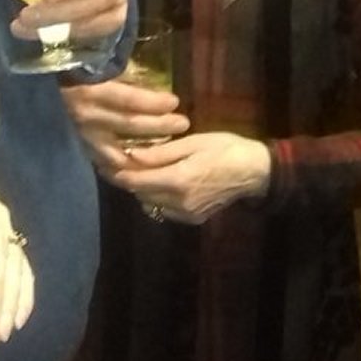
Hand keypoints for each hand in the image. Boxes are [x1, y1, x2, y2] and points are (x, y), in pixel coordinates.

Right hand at [61, 76, 188, 167]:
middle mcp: (85, 117)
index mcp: (90, 92)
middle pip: (129, 125)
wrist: (31, 89)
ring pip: (119, 151)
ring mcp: (81, 136)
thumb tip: (147, 70)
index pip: (128, 100)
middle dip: (159, 126)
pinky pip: (106, 162)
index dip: (153, 102)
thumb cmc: (68, 70)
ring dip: (146, 151)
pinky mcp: (78, 149)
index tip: (174, 101)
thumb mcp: (90, 64)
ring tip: (168, 147)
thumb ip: (116, 70)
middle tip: (183, 123)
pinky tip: (143, 163)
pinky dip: (126, 164)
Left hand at [103, 130, 270, 225]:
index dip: (117, 171)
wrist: (255, 172)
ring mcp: (186, 213)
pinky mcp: (193, 218)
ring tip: (140, 171)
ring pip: (150, 203)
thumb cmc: (226, 148)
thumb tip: (130, 155)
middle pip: (140, 193)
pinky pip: (164, 210)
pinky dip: (157, 198)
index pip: (136, 180)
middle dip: (128, 179)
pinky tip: (161, 182)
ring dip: (142, 189)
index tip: (104, 160)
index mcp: (178, 180)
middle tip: (118, 162)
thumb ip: (161, 152)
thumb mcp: (193, 142)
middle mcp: (179, 202)